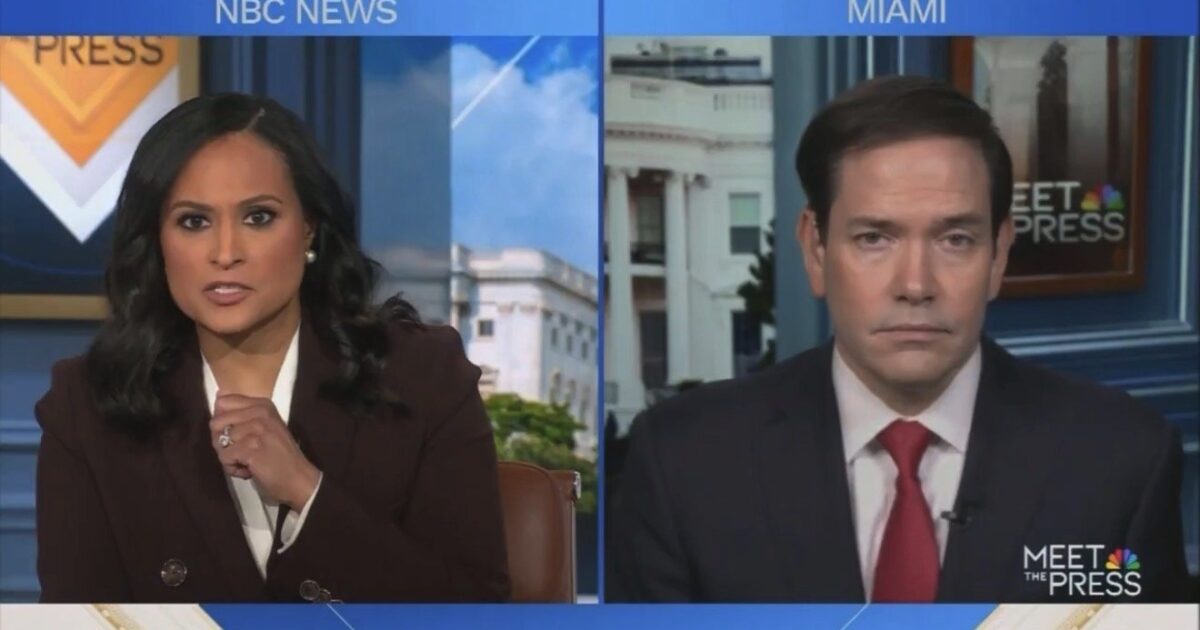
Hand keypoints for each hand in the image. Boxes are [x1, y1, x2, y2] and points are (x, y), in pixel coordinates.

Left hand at [209, 391, 320, 509]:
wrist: (298, 478)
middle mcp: (260, 412)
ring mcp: (257, 428)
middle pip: (217, 422)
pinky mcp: (252, 446)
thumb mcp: (265, 427)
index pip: (223, 402)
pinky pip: (225, 457)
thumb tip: (216, 404)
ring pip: (219, 441)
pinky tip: (248, 470)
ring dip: (228, 457)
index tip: (234, 436)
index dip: (221, 422)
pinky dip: (233, 468)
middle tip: (239, 452)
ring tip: (246, 462)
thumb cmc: (279, 455)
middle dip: (221, 442)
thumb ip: (243, 416)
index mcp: (262, 405)